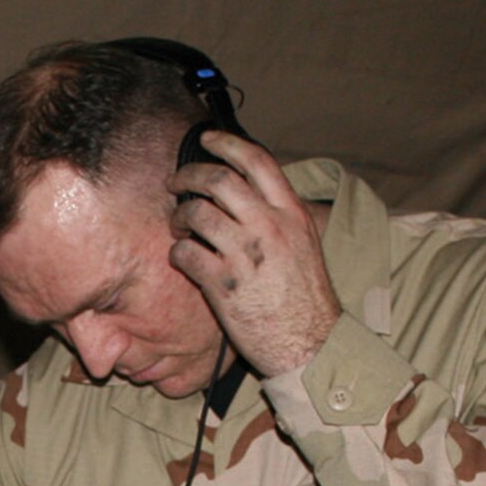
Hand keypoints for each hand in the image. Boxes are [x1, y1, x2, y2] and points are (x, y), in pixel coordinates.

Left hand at [167, 131, 341, 377]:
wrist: (310, 344)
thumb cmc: (306, 299)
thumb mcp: (305, 245)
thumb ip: (280, 215)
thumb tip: (251, 193)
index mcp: (291, 214)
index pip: (256, 161)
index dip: (226, 144)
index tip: (205, 141)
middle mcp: (269, 228)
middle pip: (218, 180)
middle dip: (188, 176)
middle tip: (175, 184)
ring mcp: (245, 255)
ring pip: (196, 214)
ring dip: (179, 217)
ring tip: (179, 227)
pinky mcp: (224, 286)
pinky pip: (186, 254)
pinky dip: (177, 253)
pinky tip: (182, 260)